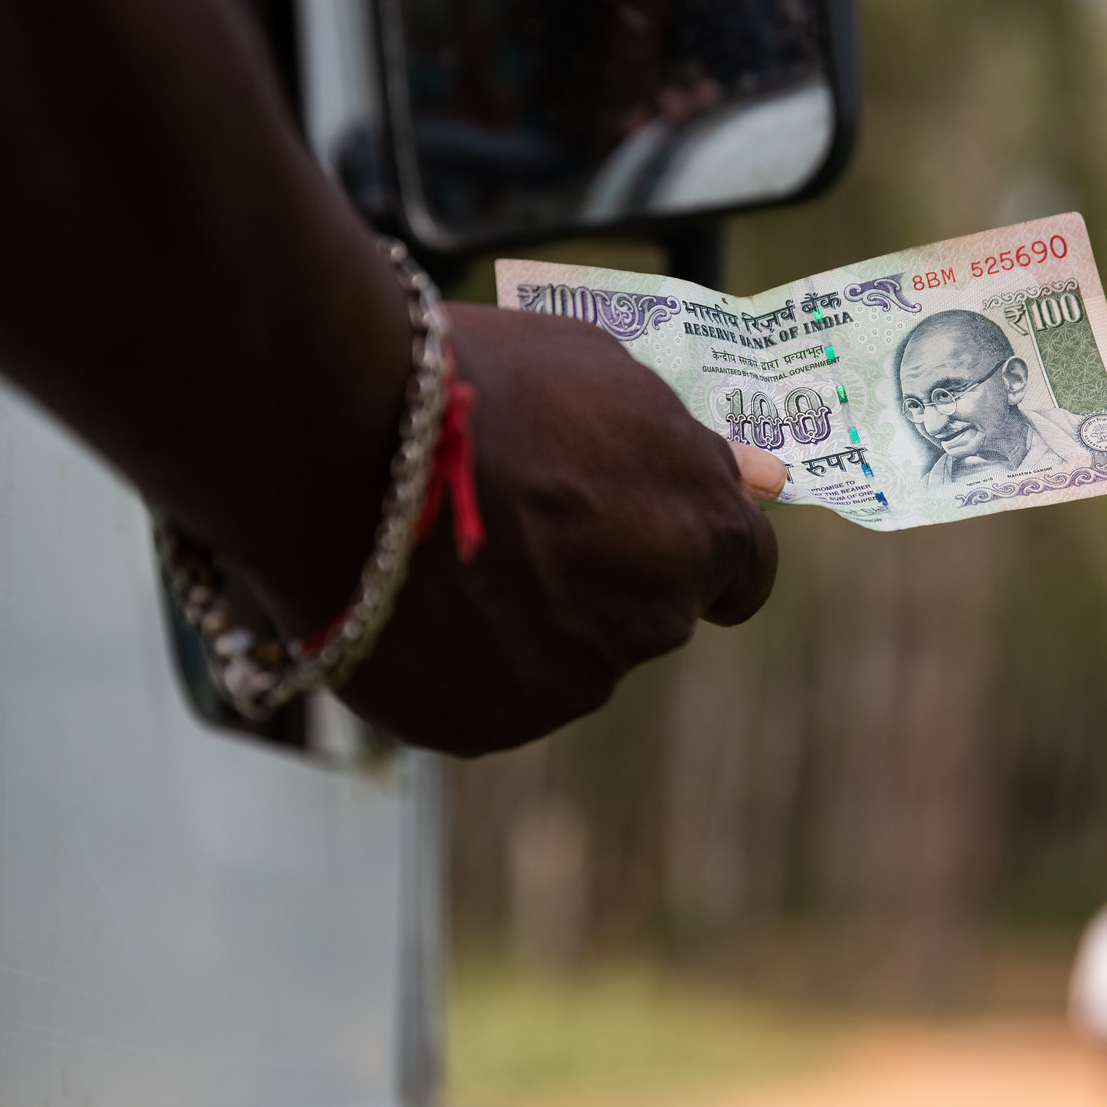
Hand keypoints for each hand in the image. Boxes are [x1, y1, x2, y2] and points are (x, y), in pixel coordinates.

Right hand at [330, 304, 779, 754]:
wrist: (344, 437)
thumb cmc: (485, 384)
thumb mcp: (611, 380)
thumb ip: (688, 447)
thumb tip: (762, 481)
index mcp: (702, 536)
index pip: (743, 575)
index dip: (692, 551)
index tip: (650, 535)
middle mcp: (654, 623)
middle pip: (647, 614)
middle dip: (601, 576)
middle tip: (519, 519)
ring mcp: (572, 684)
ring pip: (566, 658)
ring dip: (528, 618)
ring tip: (447, 548)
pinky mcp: (491, 725)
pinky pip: (492, 694)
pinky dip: (464, 659)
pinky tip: (416, 597)